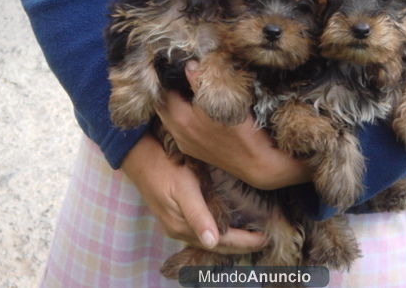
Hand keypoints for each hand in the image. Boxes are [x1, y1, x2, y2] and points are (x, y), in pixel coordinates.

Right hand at [121, 134, 266, 253]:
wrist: (140, 159)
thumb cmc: (166, 169)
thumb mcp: (183, 189)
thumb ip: (198, 215)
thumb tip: (212, 242)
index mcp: (184, 227)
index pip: (222, 242)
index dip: (245, 242)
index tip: (265, 238)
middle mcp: (181, 231)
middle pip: (217, 246)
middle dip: (241, 245)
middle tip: (264, 239)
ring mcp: (177, 225)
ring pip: (210, 241)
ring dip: (231, 241)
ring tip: (251, 236)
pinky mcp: (176, 217)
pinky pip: (202, 232)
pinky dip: (219, 232)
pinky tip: (228, 227)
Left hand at [156, 60, 312, 189]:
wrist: (257, 162)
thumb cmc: (243, 129)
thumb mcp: (222, 99)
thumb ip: (200, 81)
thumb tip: (188, 65)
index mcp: (180, 118)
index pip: (163, 90)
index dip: (169, 76)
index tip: (176, 65)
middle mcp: (177, 132)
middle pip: (163, 105)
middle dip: (169, 90)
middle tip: (180, 76)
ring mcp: (185, 144)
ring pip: (171, 117)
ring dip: (176, 104)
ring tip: (188, 91)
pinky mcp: (194, 151)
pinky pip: (180, 129)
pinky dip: (183, 116)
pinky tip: (197, 110)